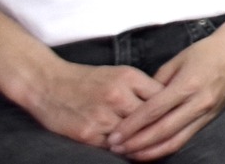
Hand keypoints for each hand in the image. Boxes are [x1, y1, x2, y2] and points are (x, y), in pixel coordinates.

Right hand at [21, 58, 158, 149]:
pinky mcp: (88, 134)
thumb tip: (165, 102)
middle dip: (158, 126)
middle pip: (149, 118)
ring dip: (140, 141)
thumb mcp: (118, 74)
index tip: (175, 114)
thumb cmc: (87, 80)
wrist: (48, 85)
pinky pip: (113, 147)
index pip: (161, 96)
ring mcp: (102, 116)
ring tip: (151, 146)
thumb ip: (140, 87)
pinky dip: (122, 149)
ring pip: (133, 135)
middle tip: (168, 134)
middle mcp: (117, 95)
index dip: (169, 108)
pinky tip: (127, 149)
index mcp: (128, 77)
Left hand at [105, 25, 224, 159]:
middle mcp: (198, 102)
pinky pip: (186, 138)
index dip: (131, 125)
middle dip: (136, 143)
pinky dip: (167, 148)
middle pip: (162, 130)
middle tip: (116, 148)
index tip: (115, 135)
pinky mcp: (211, 118)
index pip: (153, 110)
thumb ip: (158, 80)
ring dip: (150, 151)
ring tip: (131, 155)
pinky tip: (153, 152)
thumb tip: (142, 99)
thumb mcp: (179, 58)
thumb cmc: (208, 50)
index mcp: (187, 84)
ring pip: (175, 140)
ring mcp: (206, 112)